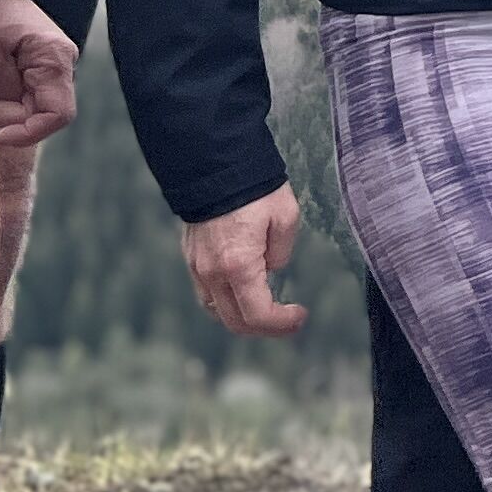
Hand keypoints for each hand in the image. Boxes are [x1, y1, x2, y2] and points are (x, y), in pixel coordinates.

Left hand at [0, 0, 78, 148]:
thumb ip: (4, 96)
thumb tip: (16, 118)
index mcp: (53, 59)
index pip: (58, 116)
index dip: (28, 133)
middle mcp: (59, 63)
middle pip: (39, 113)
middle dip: (4, 111)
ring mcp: (48, 63)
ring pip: (27, 105)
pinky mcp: (34, 63)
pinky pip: (20, 92)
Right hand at [183, 188, 307, 338]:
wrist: (213, 164)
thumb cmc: (253, 187)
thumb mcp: (285, 217)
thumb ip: (281, 252)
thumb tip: (271, 268)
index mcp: (237, 266)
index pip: (257, 315)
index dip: (281, 324)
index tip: (299, 316)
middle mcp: (211, 273)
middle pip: (235, 322)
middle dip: (265, 327)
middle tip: (289, 320)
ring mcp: (197, 267)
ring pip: (216, 310)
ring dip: (243, 316)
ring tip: (268, 308)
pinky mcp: (191, 258)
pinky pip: (206, 293)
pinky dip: (226, 301)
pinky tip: (245, 291)